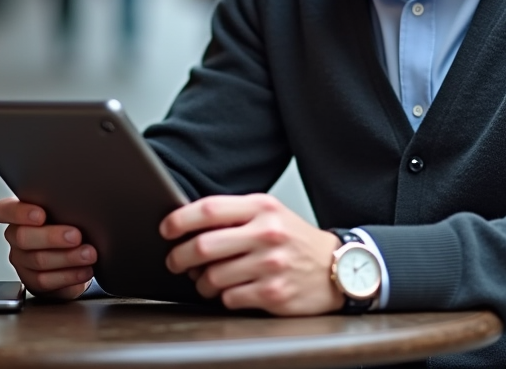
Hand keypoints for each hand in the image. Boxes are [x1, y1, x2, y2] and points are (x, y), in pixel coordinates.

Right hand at [0, 197, 95, 298]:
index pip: (4, 210)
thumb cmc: (69, 226)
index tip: (41, 215)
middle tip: (76, 236)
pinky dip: (70, 275)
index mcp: (19, 216)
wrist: (75, 256)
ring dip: (67, 257)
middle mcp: (16, 238)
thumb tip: (78, 203)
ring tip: (88, 254)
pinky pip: (47, 280)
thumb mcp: (66, 211)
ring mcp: (23, 261)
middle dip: (52, 237)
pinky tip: (85, 270)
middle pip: (23, 237)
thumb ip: (63, 206)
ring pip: (38, 260)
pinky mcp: (33, 282)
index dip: (19, 213)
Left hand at [160, 193, 343, 314]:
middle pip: (203, 246)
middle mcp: (267, 233)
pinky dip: (223, 297)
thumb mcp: (270, 214)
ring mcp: (271, 264)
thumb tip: (187, 226)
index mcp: (261, 207)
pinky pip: (230, 298)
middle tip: (175, 262)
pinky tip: (231, 291)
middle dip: (179, 257)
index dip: (179, 220)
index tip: (166, 230)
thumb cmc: (296, 240)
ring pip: (212, 277)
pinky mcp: (274, 293)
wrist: (338, 268)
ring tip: (205, 280)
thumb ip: (234, 215)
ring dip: (201, 282)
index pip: (208, 209)